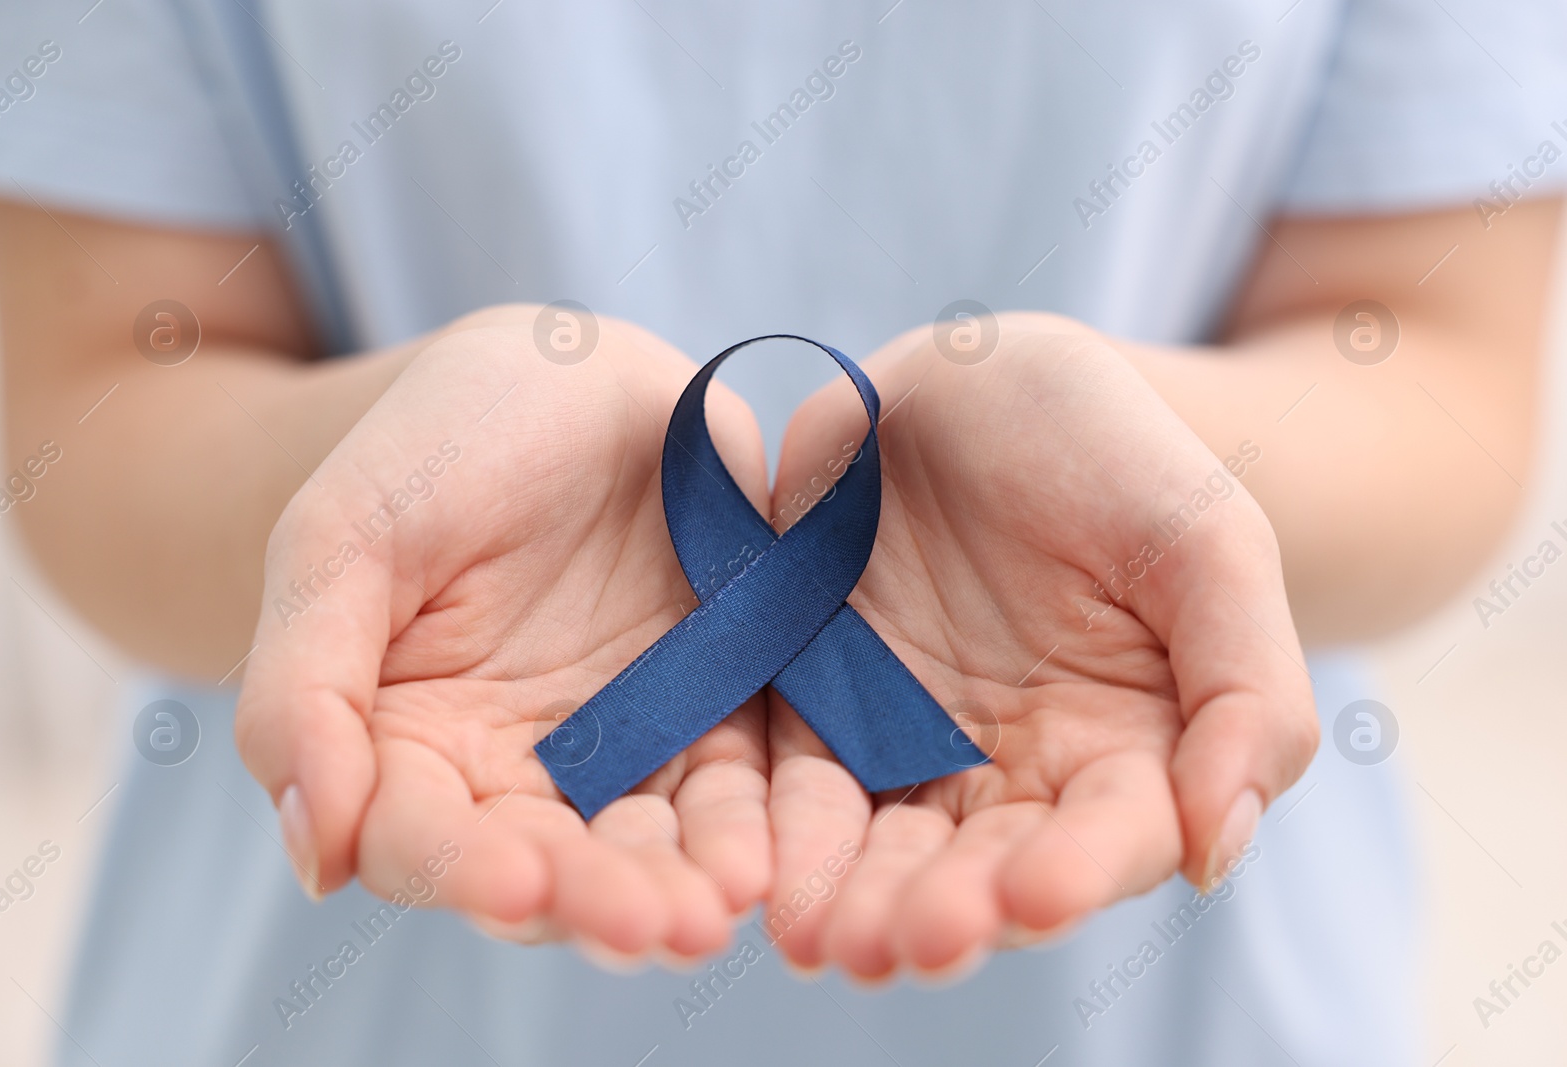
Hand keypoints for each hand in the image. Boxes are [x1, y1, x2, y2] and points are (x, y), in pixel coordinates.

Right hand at [235, 306, 770, 959]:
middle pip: (550, 867)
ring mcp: (622, 744)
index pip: (422, 841)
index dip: (463, 872)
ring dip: (680, 886)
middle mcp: (515, 768)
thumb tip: (316, 857)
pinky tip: (768, 852)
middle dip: (598, 903)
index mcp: (407, 743)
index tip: (515, 886)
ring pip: (647, 843)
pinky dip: (751, 823)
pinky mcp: (714, 708)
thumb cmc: (431, 443)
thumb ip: (303, 689)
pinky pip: (734, 782)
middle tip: (655, 927)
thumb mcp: (341, 539)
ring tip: (718, 908)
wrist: (561, 370)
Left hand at [762, 315, 1316, 979]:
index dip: (1075, 873)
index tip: (1036, 897)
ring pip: (880, 844)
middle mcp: (1012, 769)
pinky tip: (761, 875)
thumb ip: (1248, 693)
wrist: (989, 376)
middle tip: (905, 945)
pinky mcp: (813, 703)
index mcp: (1125, 747)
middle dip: (944, 911)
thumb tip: (1215, 851)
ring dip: (853, 897)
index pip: (1107, 838)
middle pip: (980, 866)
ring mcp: (906, 741)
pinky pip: (790, 778)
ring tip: (827, 941)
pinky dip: (776, 829)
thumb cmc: (1120, 454)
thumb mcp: (1211, 544)